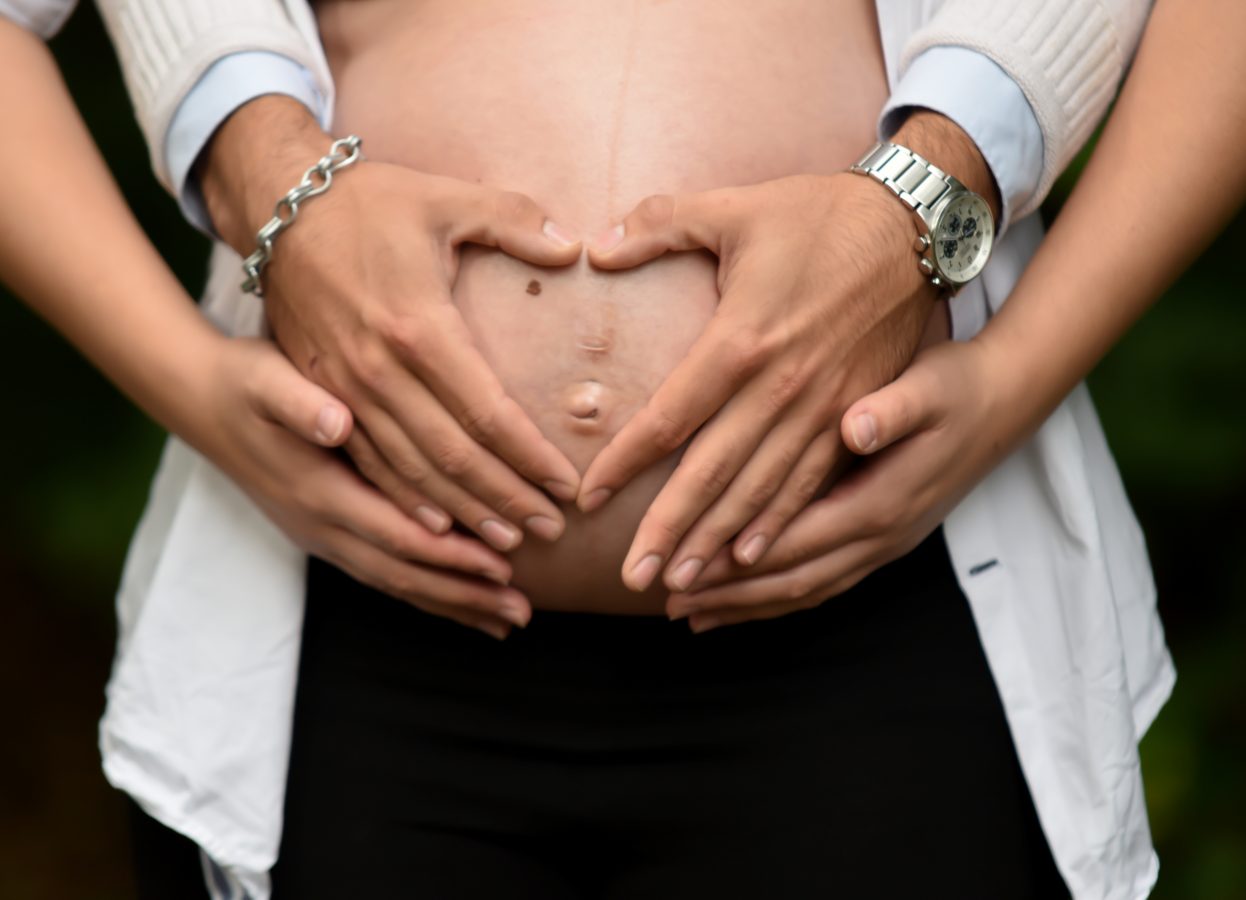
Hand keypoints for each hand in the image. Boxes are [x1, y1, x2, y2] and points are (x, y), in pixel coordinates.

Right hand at [188, 337, 531, 639]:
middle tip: (520, 612)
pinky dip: (427, 592)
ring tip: (507, 620)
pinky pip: (384, 573)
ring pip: (395, 583)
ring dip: (452, 603)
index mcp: (320, 492)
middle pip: (403, 573)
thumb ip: (300, 402)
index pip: (397, 533)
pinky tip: (463, 603)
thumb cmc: (244, 384)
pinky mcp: (327, 533)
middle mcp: (323, 526)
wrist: (201, 402)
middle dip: (464, 594)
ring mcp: (323, 536)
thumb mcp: (265, 380)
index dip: (451, 553)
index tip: (502, 564)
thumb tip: (335, 422)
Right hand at [201, 97, 582, 554]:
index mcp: (417, 326)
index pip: (487, 413)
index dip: (529, 456)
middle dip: (505, 499)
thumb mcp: (444, 199)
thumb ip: (512, 221)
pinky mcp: (322, 393)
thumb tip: (571, 248)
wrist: (277, 207)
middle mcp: (378, 370)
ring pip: (409, 473)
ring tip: (506, 546)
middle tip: (551, 530)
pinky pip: (368, 463)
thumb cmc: (369, 203)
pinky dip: (405, 501)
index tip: (566, 484)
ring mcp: (344, 389)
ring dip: (461, 513)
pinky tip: (438, 529)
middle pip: (451, 457)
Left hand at [578, 171, 934, 593]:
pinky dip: (779, 524)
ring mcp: (823, 407)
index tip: (589, 498)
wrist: (917, 227)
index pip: (669, 418)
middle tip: (634, 578)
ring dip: (720, 542)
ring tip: (683, 584)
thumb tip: (597, 247)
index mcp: (742, 339)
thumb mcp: (736, 208)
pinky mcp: (855, 413)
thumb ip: (662, 225)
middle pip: (712, 473)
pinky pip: (810, 483)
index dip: (626, 463)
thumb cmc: (819, 215)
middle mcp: (781, 387)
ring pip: (762, 491)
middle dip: (670, 530)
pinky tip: (752, 557)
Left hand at [665, 338, 1018, 632]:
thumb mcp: (930, 388)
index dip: (733, 560)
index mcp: (878, 503)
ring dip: (748, 604)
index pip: (790, 542)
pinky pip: (822, 581)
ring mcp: (883, 544)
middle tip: (667, 601)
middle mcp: (878, 536)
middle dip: (727, 594)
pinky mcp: (883, 537)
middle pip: (789, 579)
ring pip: (804, 589)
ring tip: (692, 614)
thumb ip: (892, 410)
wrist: (1006, 401)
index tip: (682, 567)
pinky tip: (745, 600)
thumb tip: (856, 426)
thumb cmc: (959, 388)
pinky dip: (779, 597)